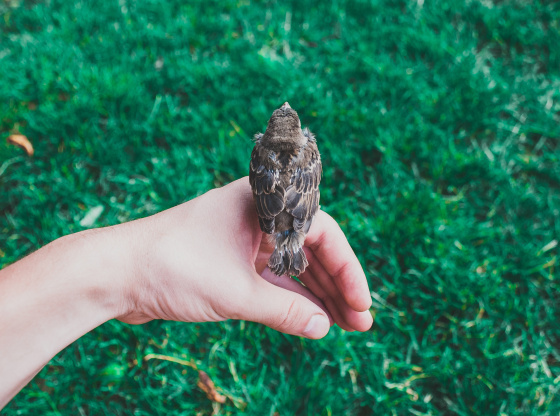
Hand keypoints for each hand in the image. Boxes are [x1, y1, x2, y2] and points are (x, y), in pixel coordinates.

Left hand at [117, 177, 372, 337]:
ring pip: (292, 265)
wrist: (116, 273)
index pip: (323, 233)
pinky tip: (311, 318)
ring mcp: (243, 238)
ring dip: (316, 294)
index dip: (348, 269)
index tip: (362, 303)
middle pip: (311, 249)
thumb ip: (285, 311)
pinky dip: (289, 296)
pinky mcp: (229, 259)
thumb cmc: (174, 267)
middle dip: (336, 286)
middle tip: (360, 321)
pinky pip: (270, 277)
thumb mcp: (237, 293)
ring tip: (344, 324)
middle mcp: (257, 216)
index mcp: (263, 203)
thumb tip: (323, 328)